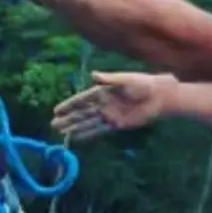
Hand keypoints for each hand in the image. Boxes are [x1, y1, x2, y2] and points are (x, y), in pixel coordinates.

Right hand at [52, 71, 173, 141]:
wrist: (158, 97)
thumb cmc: (142, 84)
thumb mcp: (125, 79)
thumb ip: (108, 79)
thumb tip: (92, 75)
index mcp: (101, 91)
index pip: (81, 100)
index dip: (68, 105)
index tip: (56, 110)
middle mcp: (102, 104)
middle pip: (81, 113)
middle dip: (67, 119)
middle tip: (53, 125)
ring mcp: (108, 114)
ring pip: (87, 122)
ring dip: (74, 127)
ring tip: (61, 132)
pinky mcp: (116, 124)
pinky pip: (99, 130)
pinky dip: (88, 134)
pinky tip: (77, 137)